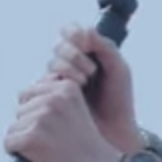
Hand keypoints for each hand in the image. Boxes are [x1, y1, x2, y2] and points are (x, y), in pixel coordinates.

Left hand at [4, 74, 125, 161]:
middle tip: (54, 142)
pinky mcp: (32, 137)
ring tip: (50, 151)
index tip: (57, 129)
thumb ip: (52, 100)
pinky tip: (40, 158)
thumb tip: (21, 94)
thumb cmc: (86, 147)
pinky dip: (18, 154)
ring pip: (14, 128)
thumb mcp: (74, 111)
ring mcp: (43, 117)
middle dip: (29, 127)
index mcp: (66, 87)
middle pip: (20, 110)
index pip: (29, 93)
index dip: (37, 114)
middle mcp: (54, 98)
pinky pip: (9, 143)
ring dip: (25, 141)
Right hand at [45, 26, 142, 157]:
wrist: (113, 132)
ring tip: (84, 84)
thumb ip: (105, 47)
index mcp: (88, 52)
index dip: (73, 33)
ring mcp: (58, 81)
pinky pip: (43, 82)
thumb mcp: (118, 71)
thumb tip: (86, 29)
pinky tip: (70, 93)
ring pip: (51, 63)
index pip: (71, 31)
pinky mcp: (49, 98)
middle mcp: (71, 64)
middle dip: (74, 55)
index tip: (86, 44)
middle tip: (91, 71)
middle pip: (59, 46)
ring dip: (67, 70)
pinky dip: (54, 84)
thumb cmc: (119, 102)